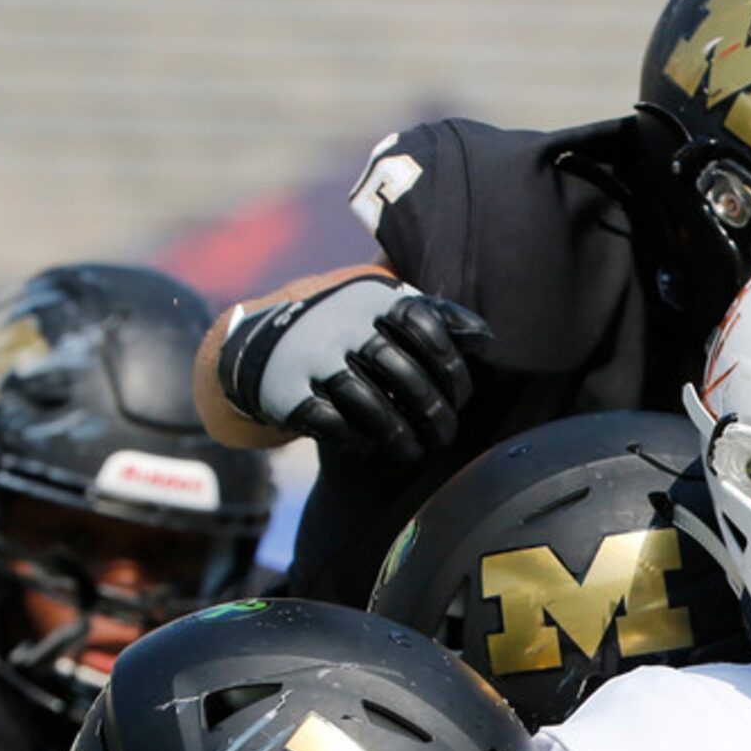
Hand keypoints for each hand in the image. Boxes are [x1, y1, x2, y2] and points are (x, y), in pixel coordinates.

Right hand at [215, 274, 492, 462]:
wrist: (265, 346)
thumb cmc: (347, 333)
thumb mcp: (385, 313)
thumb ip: (437, 318)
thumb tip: (486, 338)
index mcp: (371, 299)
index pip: (423, 323)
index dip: (450, 364)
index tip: (460, 395)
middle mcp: (340, 322)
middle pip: (399, 370)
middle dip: (431, 411)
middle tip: (444, 435)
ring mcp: (311, 356)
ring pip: (366, 401)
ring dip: (398, 434)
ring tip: (414, 450)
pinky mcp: (287, 391)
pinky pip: (330, 422)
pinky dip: (356, 438)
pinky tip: (370, 445)